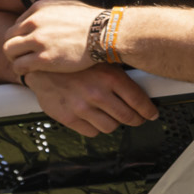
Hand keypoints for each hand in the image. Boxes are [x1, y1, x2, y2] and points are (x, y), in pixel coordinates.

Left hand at [4, 0, 111, 74]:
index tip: (27, 46)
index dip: (20, 38)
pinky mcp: (43, 59)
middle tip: (21, 57)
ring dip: (14, 59)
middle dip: (13, 48)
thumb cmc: (90, 21)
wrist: (104, 33)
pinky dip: (21, 71)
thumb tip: (41, 19)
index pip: (16, 25)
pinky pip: (19, 66)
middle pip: (8, 37)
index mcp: (38, 9)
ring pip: (9, 51)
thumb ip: (48, 12)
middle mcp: (34, 23)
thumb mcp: (66, 6)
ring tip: (24, 66)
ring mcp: (38, 41)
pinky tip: (29, 73)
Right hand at [24, 68, 159, 136]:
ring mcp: (83, 107)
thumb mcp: (101, 60)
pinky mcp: (69, 117)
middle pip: (128, 117)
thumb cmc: (74, 62)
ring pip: (111, 127)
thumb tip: (143, 88)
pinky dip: (96, 127)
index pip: (138, 101)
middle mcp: (98, 93)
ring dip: (115, 123)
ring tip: (113, 116)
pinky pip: (92, 132)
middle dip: (136, 120)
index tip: (151, 114)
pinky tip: (95, 118)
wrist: (41, 66)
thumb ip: (120, 75)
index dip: (148, 111)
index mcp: (110, 77)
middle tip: (137, 118)